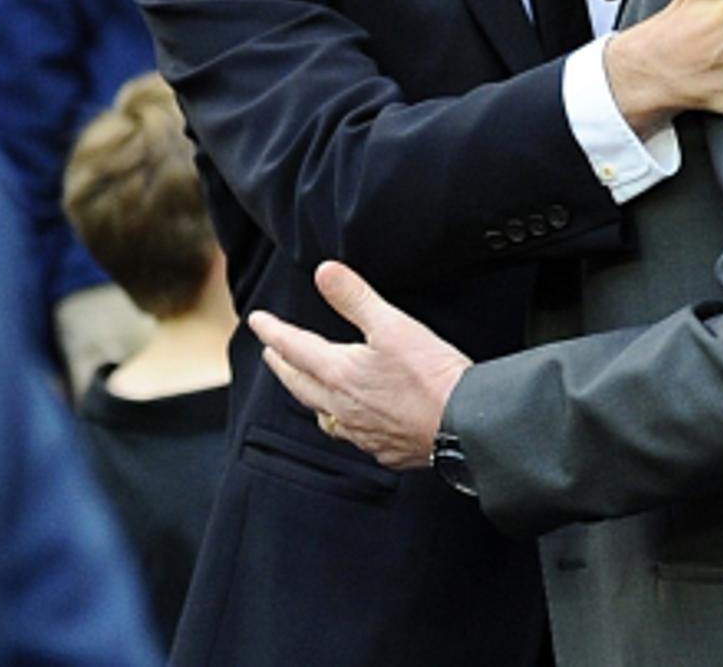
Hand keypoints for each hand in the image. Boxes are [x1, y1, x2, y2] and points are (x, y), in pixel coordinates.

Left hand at [248, 261, 470, 467]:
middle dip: (283, 367)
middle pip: (300, 385)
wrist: (464, 423)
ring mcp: (362, 433)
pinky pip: (354, 437)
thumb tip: (325, 273)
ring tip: (308, 390)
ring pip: (324, 416)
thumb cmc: (431, 376)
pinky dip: (346, 424)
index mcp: (339, 373)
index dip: (273, 332)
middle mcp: (343, 407)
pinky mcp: (385, 450)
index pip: (293, 348)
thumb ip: (355, 298)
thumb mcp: (392, 325)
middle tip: (272, 355)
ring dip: (310, 399)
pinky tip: (356, 422)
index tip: (258, 322)